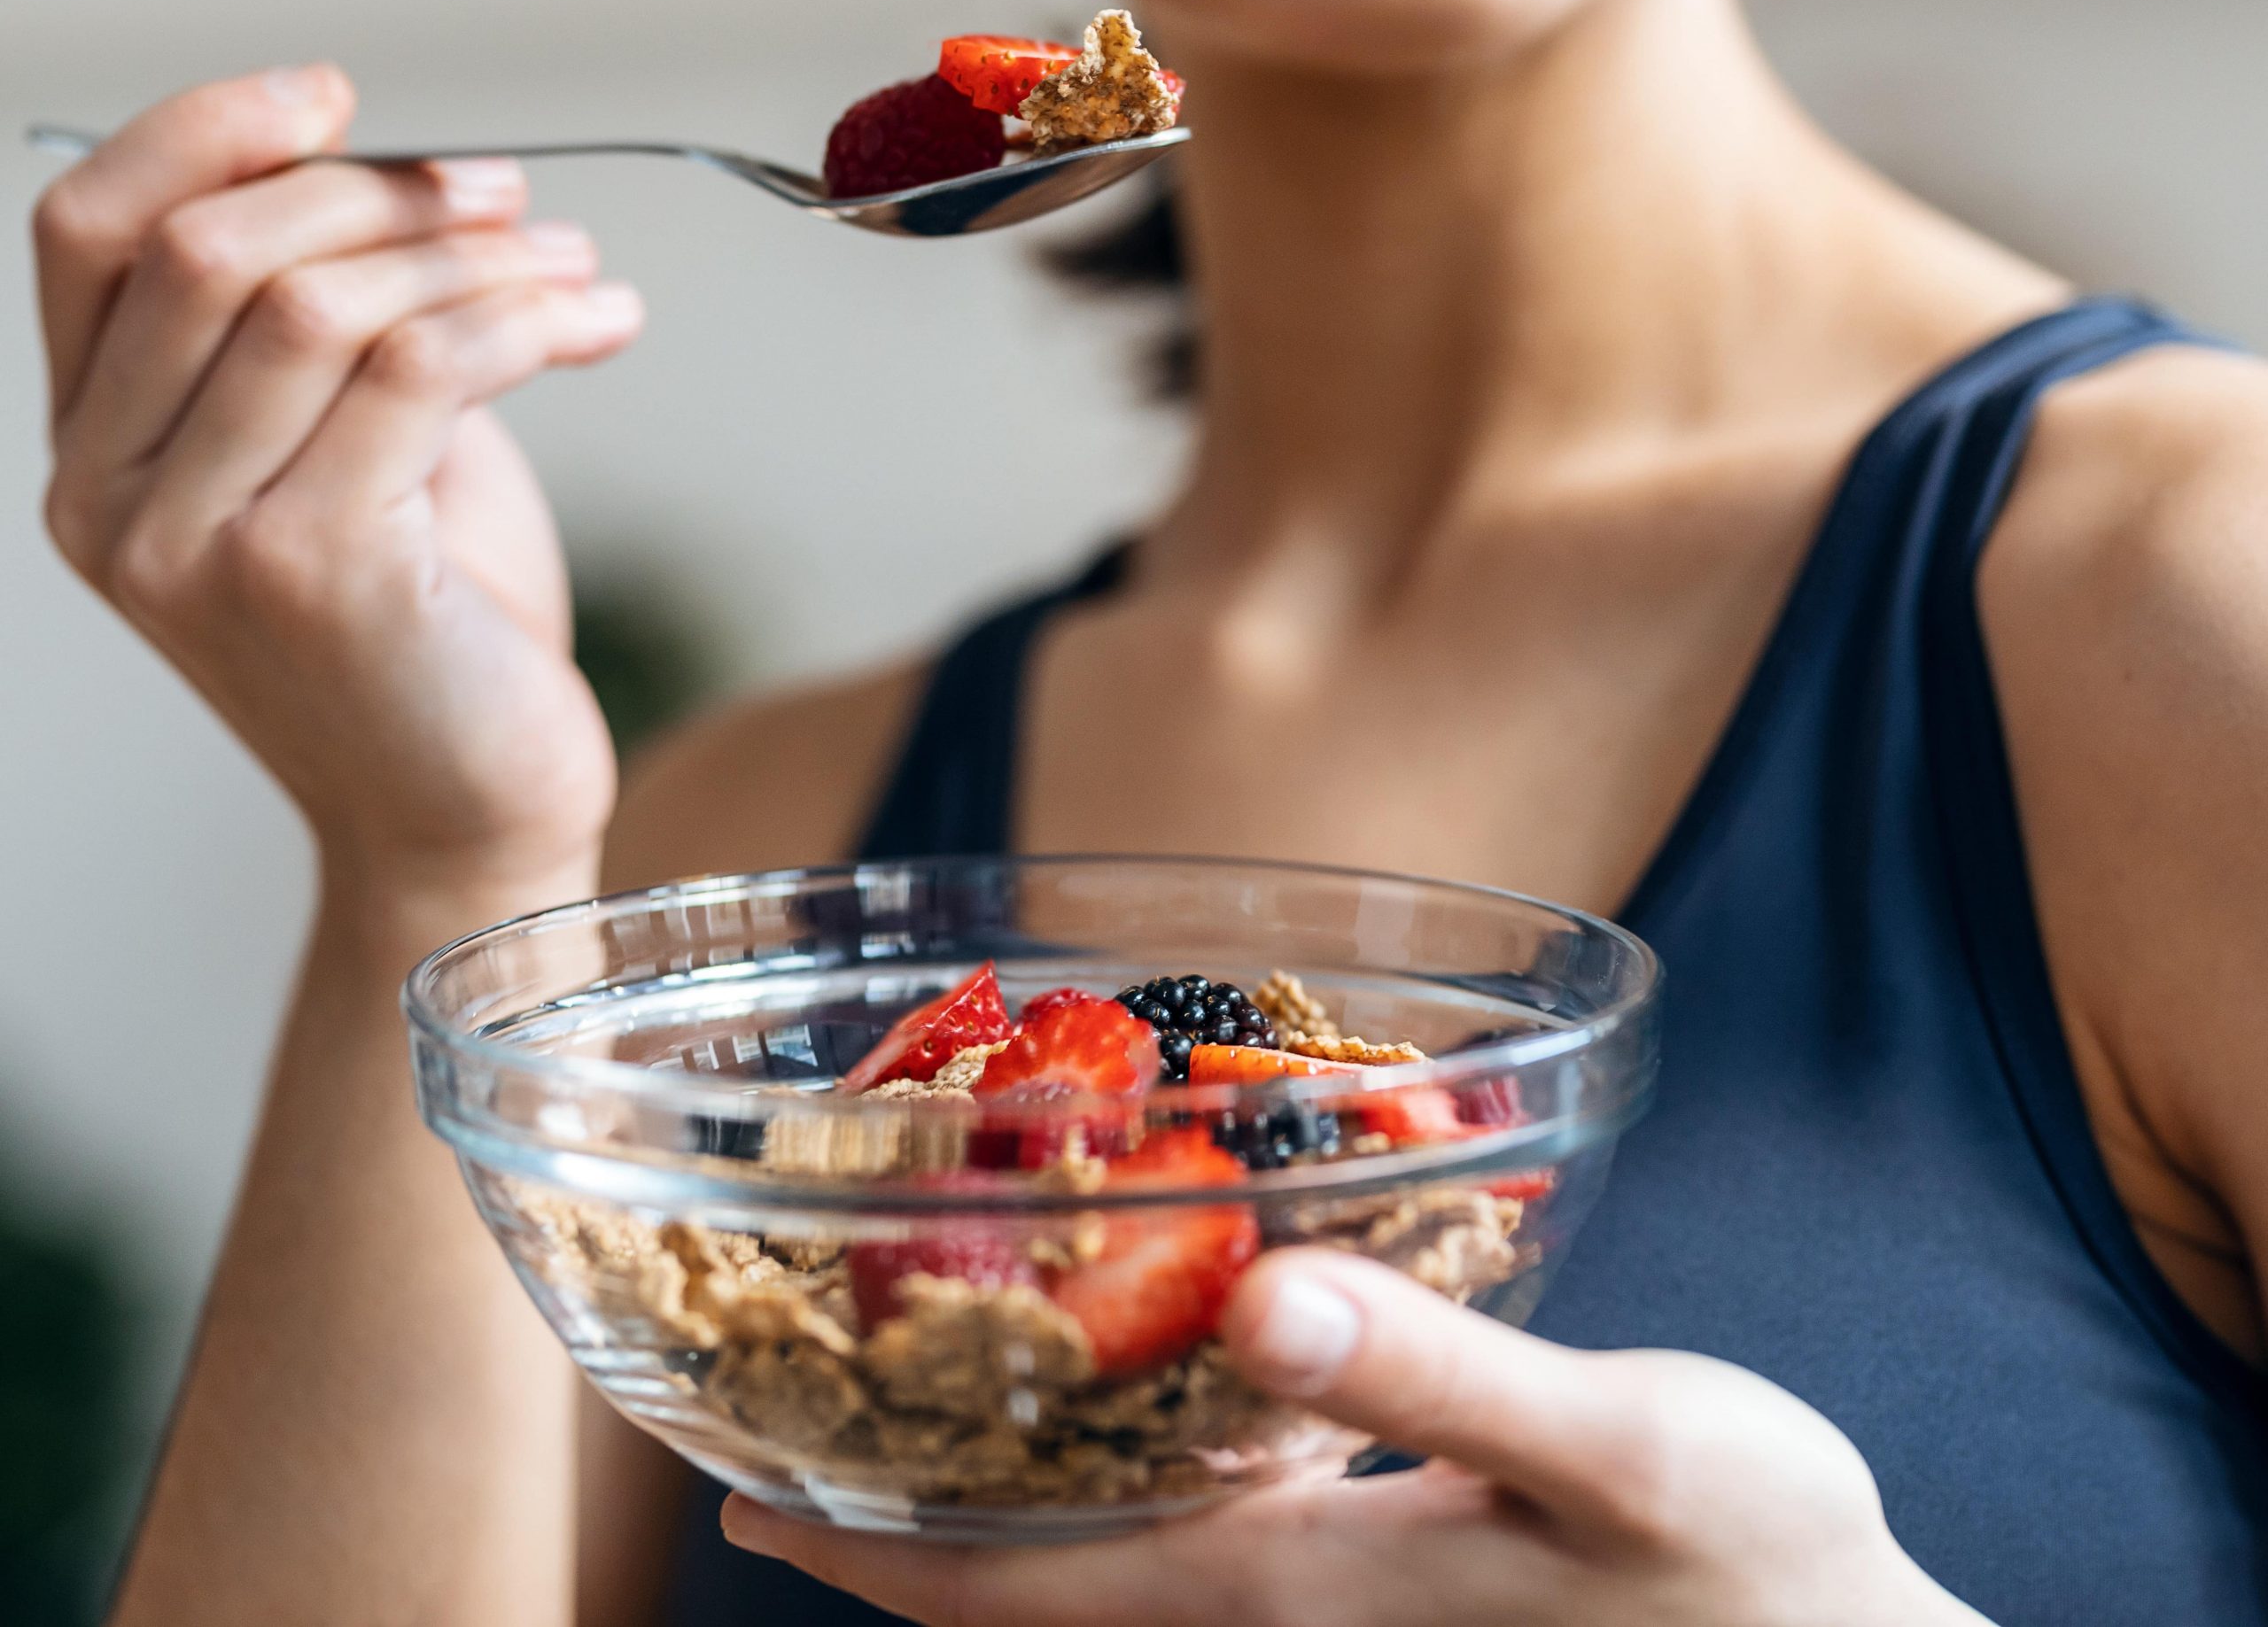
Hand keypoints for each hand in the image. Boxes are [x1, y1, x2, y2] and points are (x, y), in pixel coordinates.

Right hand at [34, 66, 642, 906]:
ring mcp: (195, 542)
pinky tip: (600, 323)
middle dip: (381, 193)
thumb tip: (403, 179)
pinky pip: (416, 370)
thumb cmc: (431, 631)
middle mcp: (108, 498)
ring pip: (320, 301)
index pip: (85, 229)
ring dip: (476, 256)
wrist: (474, 814)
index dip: (203, 129)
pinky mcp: (309, 572)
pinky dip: (524, 318)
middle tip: (511, 200)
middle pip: (210, 247)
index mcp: (95, 451)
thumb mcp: (352, 455)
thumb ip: (326, 333)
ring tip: (576, 269)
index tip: (335, 93)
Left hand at [724, 1248, 1988, 1626]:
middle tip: (779, 1391)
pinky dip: (1119, 1468)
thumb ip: (1439, 1379)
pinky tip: (1129, 1376)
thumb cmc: (1762, 1577)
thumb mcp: (1625, 1460)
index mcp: (1285, 1607)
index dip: (860, 1548)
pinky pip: (1191, 1535)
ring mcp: (1319, 1618)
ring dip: (993, 1481)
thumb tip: (1262, 1298)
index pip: (1012, 1600)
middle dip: (889, 1511)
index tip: (731, 1481)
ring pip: (1096, 1560)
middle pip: (1021, 1588)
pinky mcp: (1372, 1588)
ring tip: (913, 1366)